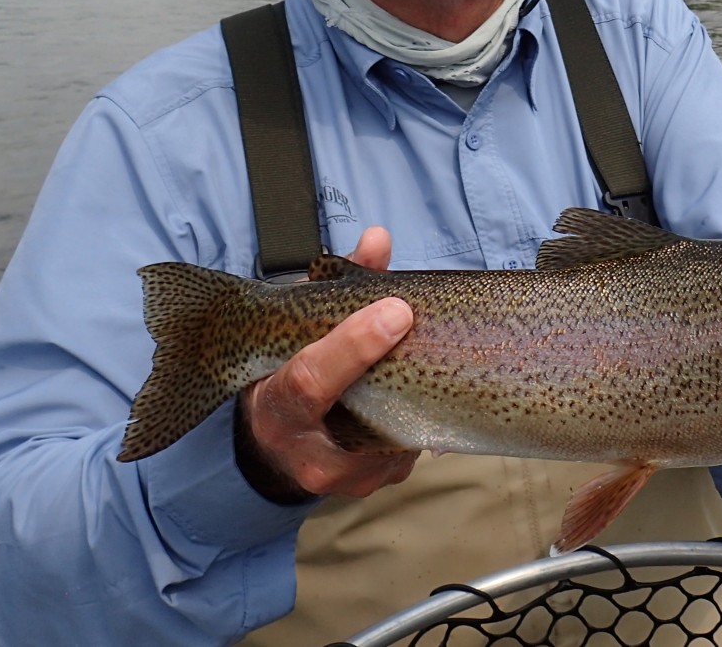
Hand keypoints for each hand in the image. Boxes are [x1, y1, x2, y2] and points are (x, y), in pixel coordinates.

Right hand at [234, 227, 419, 501]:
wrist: (278, 446)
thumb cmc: (285, 375)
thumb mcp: (294, 332)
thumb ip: (335, 284)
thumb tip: (377, 240)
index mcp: (276, 407)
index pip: (310, 380)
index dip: (354, 344)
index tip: (397, 309)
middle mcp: (308, 454)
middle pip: (363, 412)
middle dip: (404, 363)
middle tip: (433, 322)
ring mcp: (350, 478)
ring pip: (401, 430)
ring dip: (425, 386)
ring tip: (445, 343)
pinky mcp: (381, 481)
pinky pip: (414, 443)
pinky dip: (428, 407)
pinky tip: (440, 378)